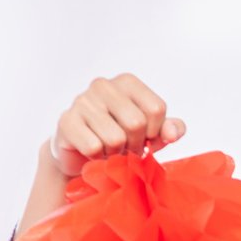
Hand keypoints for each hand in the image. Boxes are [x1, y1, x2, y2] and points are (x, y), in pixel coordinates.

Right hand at [47, 73, 185, 177]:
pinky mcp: (66, 121)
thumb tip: (173, 133)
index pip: (156, 109)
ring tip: (110, 149)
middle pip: (136, 123)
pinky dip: (98, 158)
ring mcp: (82, 101)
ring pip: (115, 138)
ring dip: (116, 153)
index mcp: (127, 82)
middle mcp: (103, 85)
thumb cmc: (122, 138)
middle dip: (135, 145)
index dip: (155, 132)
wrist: (84, 154)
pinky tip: (94, 152)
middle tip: (126, 147)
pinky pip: (94, 147)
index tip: (145, 137)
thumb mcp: (152, 133)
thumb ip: (170, 129)